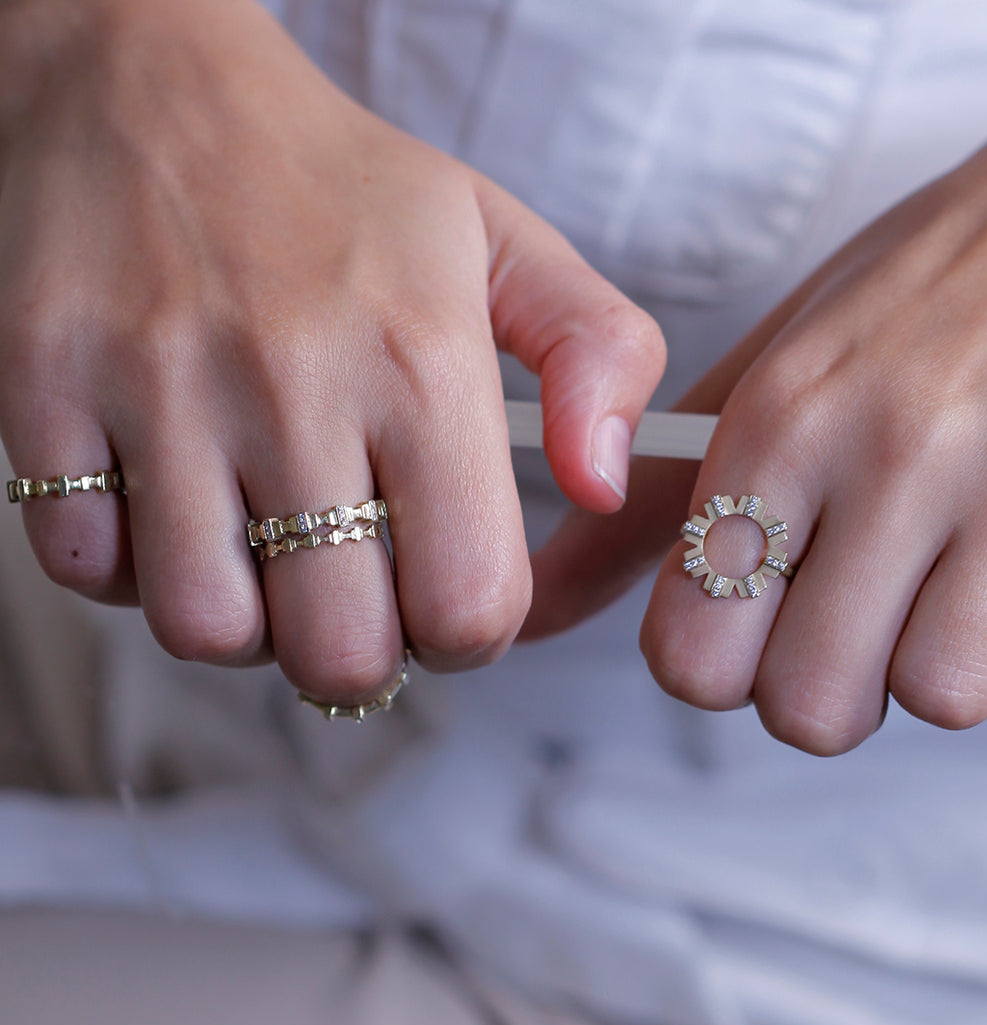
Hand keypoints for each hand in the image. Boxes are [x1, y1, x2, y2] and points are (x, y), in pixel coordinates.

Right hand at [0, 0, 663, 702]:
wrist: (149, 79)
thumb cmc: (344, 191)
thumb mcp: (508, 245)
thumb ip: (603, 358)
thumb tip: (605, 489)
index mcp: (422, 362)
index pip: (468, 605)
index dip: (470, 634)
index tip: (447, 596)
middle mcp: (292, 382)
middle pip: (340, 653)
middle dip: (362, 657)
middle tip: (357, 597)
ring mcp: (155, 388)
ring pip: (207, 630)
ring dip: (246, 625)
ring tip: (264, 554)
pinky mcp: (41, 388)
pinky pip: (85, 568)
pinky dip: (130, 569)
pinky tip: (172, 507)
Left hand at [525, 79, 986, 753]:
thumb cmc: (940, 294)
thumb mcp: (783, 365)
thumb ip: (664, 497)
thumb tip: (543, 597)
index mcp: (786, 416)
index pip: (696, 657)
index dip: (734, 672)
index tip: (777, 626)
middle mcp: (897, 437)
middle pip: (818, 708)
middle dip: (847, 688)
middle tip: (886, 611)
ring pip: (951, 695)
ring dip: (964, 655)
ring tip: (985, 564)